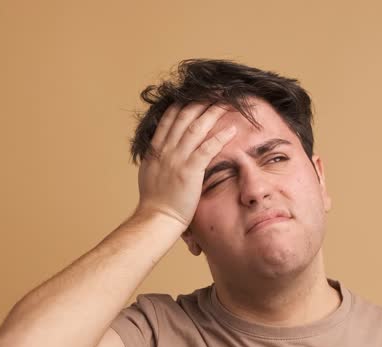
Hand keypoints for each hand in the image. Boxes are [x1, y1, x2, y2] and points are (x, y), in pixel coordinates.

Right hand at [134, 102, 237, 232]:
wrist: (156, 218)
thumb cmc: (154, 202)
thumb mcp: (149, 173)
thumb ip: (156, 159)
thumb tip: (159, 151)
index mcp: (155, 149)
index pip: (169, 118)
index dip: (183, 104)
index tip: (195, 95)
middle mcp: (165, 150)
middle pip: (184, 117)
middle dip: (200, 101)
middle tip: (215, 92)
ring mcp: (177, 159)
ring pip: (196, 127)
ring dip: (212, 112)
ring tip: (226, 102)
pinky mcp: (189, 170)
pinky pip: (207, 148)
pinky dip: (220, 136)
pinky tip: (232, 129)